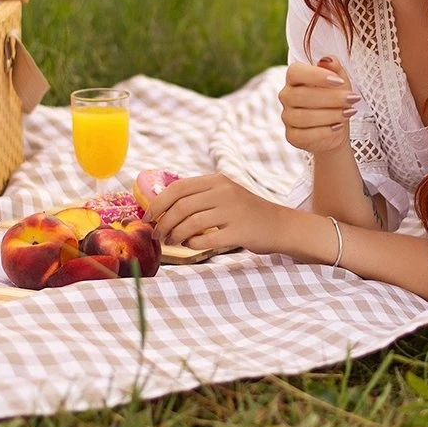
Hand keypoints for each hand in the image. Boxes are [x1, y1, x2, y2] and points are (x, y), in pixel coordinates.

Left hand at [143, 173, 291, 254]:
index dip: (157, 204)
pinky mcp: (239, 232)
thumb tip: (160, 207)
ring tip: (171, 242)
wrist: (280, 225)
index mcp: (217, 180)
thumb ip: (199, 197)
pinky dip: (192, 244)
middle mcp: (224, 192)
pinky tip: (191, 245)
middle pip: (181, 207)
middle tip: (156, 235)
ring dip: (175, 235)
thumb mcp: (225, 195)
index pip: (178, 188)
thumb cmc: (246, 213)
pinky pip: (205, 240)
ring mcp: (233, 211)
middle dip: (163, 223)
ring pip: (190, 223)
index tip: (147, 218)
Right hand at [278, 55, 358, 154]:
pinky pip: (305, 135)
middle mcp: (286, 96)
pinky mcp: (292, 136)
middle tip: (353, 99)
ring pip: (304, 117)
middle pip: (301, 96)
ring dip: (331, 115)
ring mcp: (287, 117)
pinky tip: (338, 127)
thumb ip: (334, 67)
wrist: (337, 126)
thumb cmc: (336, 98)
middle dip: (331, 98)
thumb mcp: (340, 80)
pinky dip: (324, 131)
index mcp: (294, 78)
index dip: (316, 76)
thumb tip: (327, 60)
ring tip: (349, 112)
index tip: (339, 81)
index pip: (295, 72)